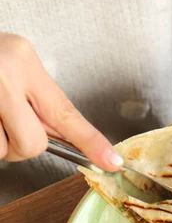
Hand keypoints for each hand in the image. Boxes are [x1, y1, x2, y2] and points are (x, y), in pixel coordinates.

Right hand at [0, 33, 122, 169]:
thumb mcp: (16, 68)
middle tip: (6, 123)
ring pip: (5, 151)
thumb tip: (70, 141)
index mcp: (23, 60)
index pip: (66, 112)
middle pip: (33, 145)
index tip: (111, 162)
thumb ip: (40, 104)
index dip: (91, 142)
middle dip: (21, 144)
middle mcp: (3, 74)